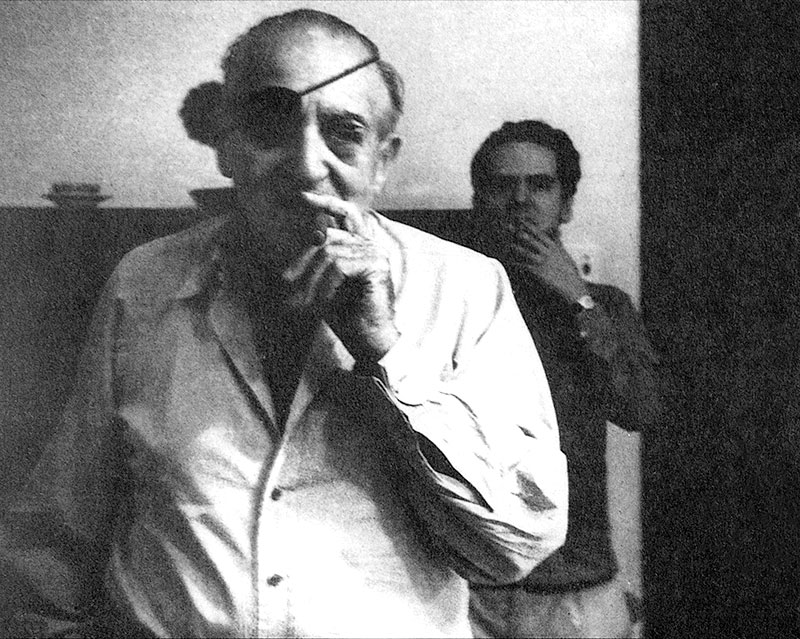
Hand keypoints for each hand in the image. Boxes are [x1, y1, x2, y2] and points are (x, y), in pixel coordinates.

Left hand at [280, 192, 399, 361]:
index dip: (325, 203)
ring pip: (329, 253)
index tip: (302, 197)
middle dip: (302, 260)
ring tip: (305, 303)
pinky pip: (339, 266)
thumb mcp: (324, 283)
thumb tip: (304, 238)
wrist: (369, 340)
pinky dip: (325, 286)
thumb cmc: (347, 315)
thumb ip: (318, 260)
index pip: (345, 214)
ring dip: (311, 280)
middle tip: (286, 283)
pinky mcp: (376, 265)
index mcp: (360, 245)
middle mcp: (370, 245)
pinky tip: (322, 303)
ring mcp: (375, 253)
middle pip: (327, 237)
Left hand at [509, 222, 588, 302]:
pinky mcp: (538, 272)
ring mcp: (542, 262)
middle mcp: (547, 252)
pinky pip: (525, 266)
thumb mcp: (564, 254)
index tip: (522, 222)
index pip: (540, 234)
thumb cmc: (569, 271)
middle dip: (521, 234)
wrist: (571, 285)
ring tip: (509, 245)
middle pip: (532, 241)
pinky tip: (511, 263)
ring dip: (517, 248)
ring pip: (526, 252)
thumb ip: (558, 244)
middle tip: (510, 229)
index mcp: (554, 247)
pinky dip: (517, 264)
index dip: (530, 227)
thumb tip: (557, 234)